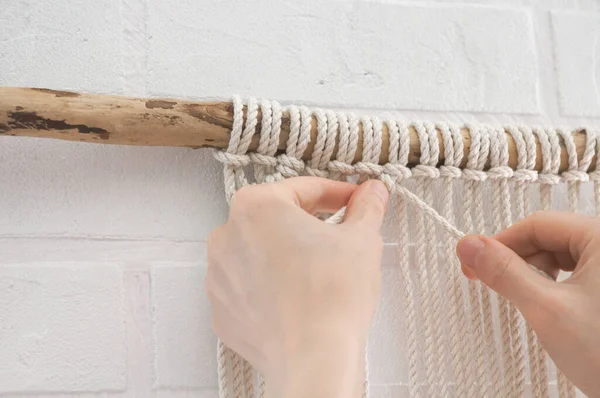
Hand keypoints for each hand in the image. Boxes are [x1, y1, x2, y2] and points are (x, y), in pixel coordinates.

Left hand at [206, 177, 389, 397]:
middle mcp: (226, 236)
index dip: (336, 194)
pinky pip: (248, 288)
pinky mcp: (222, 310)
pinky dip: (270, 288)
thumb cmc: (333, 293)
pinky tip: (297, 299)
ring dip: (286, 256)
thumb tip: (372, 192)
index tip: (355, 201)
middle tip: (340, 236)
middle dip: (308, 225)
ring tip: (318, 273)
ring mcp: (219, 276)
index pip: (303, 189)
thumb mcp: (361, 239)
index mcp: (256, 206)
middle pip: (276, 220)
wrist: (313, 357)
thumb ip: (365, 207)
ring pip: (259, 254)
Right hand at [456, 211, 599, 396]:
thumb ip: (505, 273)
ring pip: (561, 258)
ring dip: (534, 275)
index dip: (501, 242)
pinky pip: (576, 275)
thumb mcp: (546, 308)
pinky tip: (546, 306)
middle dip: (517, 261)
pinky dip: (553, 286)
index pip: (538, 225)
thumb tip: (468, 245)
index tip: (475, 263)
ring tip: (523, 300)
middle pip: (549, 239)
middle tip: (490, 283)